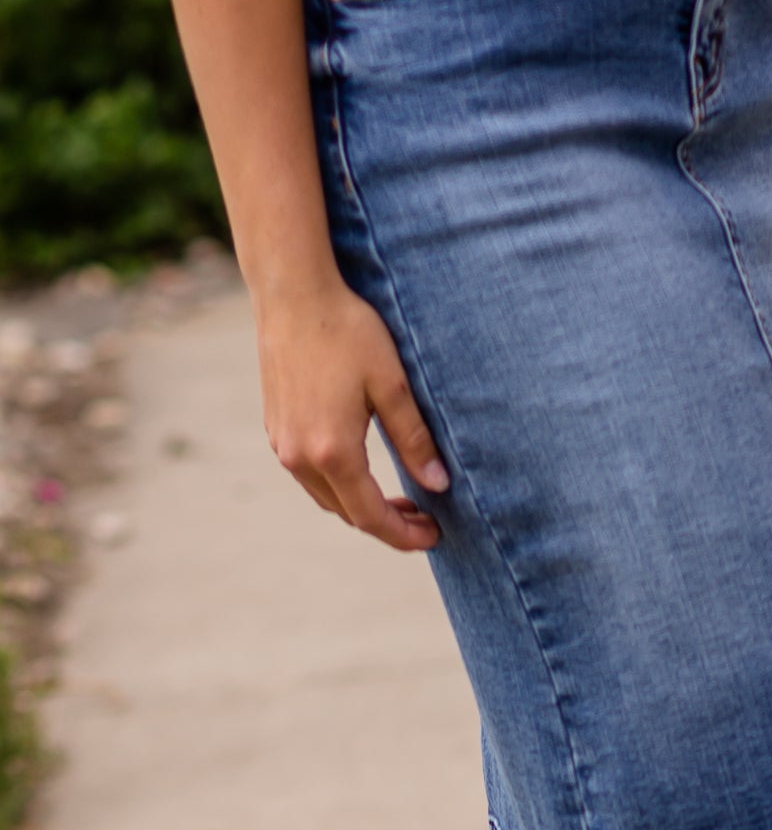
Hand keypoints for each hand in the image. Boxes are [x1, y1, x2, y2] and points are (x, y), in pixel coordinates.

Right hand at [255, 277, 447, 549]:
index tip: (435, 536)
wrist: (292, 293)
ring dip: (363, 507)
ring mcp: (282, 444)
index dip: (405, 536)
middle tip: (425, 519)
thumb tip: (438, 485)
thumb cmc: (346, 331)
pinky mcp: (276, 429)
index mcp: (333, 452)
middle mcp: (300, 457)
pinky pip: (311, 476)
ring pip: (328, 498)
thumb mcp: (392, 385)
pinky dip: (341, 487)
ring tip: (400, 502)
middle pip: (348, 514)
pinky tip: (364, 474)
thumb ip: (414, 440)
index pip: (372, 517)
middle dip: (389, 525)